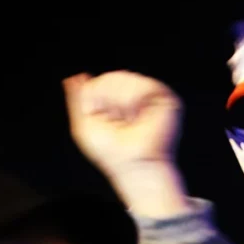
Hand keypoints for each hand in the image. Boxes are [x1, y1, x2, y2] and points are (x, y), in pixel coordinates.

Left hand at [63, 71, 186, 215]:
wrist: (135, 167)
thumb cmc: (114, 155)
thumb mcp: (85, 125)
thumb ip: (79, 99)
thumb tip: (77, 77)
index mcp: (120, 101)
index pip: (102, 82)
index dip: (96, 97)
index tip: (103, 119)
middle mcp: (138, 97)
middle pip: (112, 77)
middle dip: (106, 99)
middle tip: (115, 121)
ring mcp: (152, 97)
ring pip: (125, 77)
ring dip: (119, 101)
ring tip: (128, 120)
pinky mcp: (165, 99)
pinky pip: (143, 85)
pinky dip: (133, 100)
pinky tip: (136, 115)